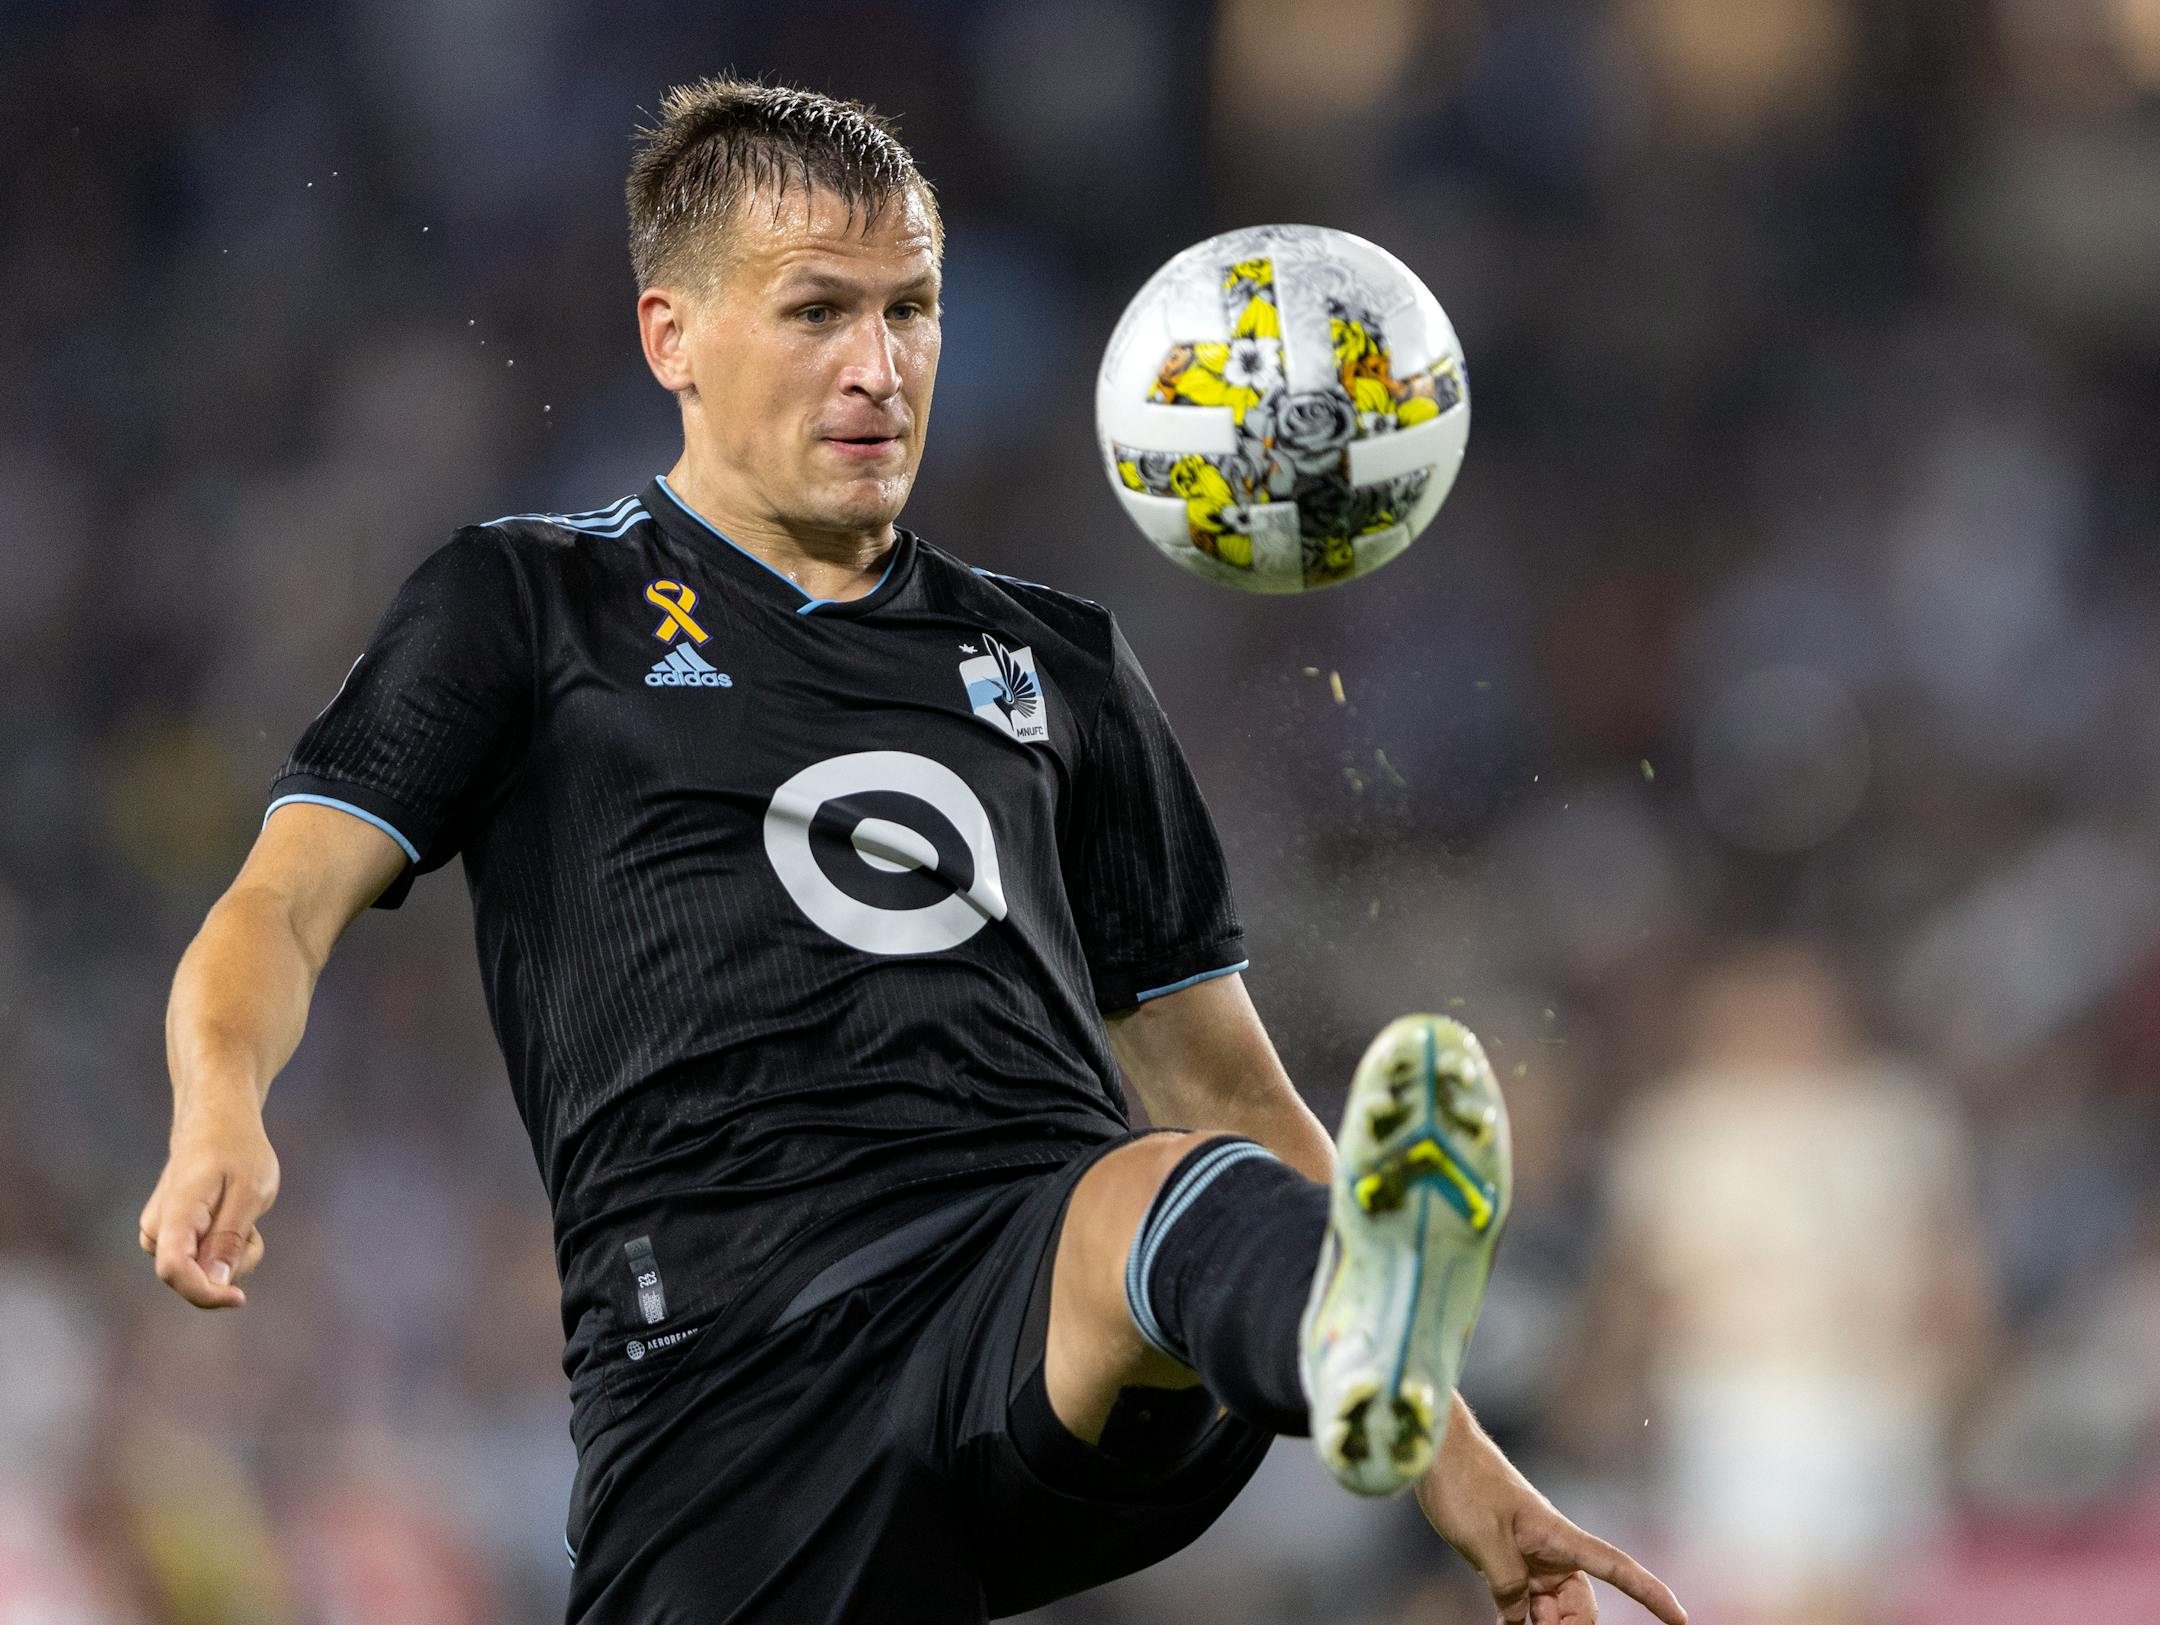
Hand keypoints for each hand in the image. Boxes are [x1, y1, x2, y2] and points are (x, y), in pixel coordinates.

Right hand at [139, 1108, 279, 1308]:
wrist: (216, 1123)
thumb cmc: (238, 1151)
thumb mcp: (250, 1191)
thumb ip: (230, 1238)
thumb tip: (215, 1282)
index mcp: (176, 1213)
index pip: (174, 1269)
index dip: (205, 1292)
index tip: (239, 1298)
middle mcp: (158, 1228)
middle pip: (192, 1277)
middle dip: (233, 1265)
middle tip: (253, 1229)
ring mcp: (160, 1233)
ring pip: (201, 1271)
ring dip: (233, 1255)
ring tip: (243, 1215)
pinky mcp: (170, 1237)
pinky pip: (201, 1261)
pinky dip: (226, 1248)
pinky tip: (231, 1218)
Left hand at [1417, 1396, 1683, 1624]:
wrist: (1437, 1451)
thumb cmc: (1465, 1482)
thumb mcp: (1485, 1541)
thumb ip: (1508, 1587)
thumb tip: (1519, 1621)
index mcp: (1560, 1538)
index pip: (1619, 1568)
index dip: (1652, 1594)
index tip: (1681, 1620)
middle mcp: (1552, 1550)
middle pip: (1580, 1607)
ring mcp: (1530, 1557)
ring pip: (1552, 1609)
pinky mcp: (1506, 1559)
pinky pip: (1524, 1602)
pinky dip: (1518, 1620)